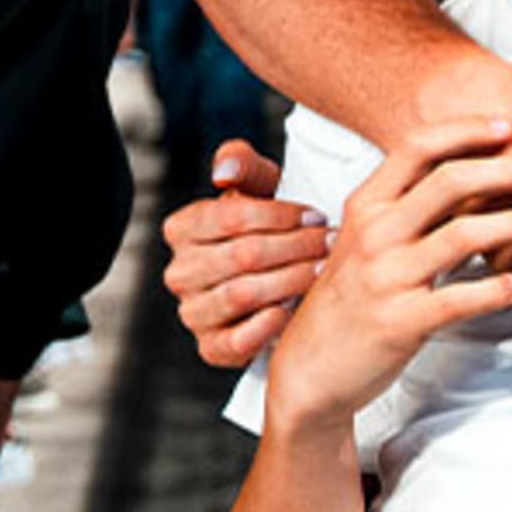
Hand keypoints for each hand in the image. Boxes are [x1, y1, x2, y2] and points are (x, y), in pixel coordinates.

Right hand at [161, 141, 326, 367]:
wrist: (278, 277)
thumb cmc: (270, 225)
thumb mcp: (261, 187)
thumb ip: (244, 164)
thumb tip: (224, 170)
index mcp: (184, 228)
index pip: (231, 217)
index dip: (281, 215)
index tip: (316, 216)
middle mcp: (180, 272)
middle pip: (243, 255)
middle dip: (296, 246)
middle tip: (331, 242)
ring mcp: (194, 312)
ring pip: (243, 294)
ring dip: (291, 280)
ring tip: (324, 269)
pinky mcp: (212, 347)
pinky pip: (235, 342)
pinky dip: (267, 326)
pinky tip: (293, 311)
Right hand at [264, 117, 511, 430]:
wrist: (310, 369)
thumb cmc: (352, 297)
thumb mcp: (369, 239)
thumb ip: (411, 206)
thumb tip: (478, 172)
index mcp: (367, 205)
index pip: (418, 147)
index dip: (467, 131)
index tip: (509, 128)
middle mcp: (374, 234)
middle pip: (450, 181)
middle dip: (507, 171)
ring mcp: (386, 277)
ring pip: (464, 234)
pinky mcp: (400, 322)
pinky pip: (460, 298)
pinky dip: (497, 289)